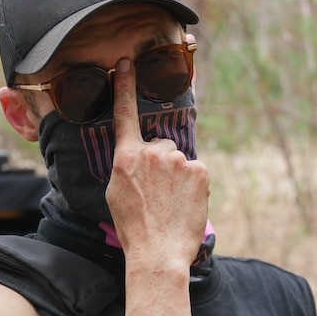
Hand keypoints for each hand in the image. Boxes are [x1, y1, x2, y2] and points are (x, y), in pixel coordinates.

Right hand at [105, 57, 209, 269]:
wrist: (158, 253)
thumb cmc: (133, 227)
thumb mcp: (116, 192)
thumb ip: (127, 166)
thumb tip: (139, 157)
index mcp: (126, 157)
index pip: (125, 113)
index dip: (126, 86)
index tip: (127, 62)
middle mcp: (153, 152)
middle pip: (160, 146)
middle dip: (160, 162)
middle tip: (156, 193)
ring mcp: (178, 160)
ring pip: (178, 160)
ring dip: (177, 175)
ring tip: (170, 202)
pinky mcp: (200, 170)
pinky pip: (195, 170)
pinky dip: (193, 184)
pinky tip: (184, 203)